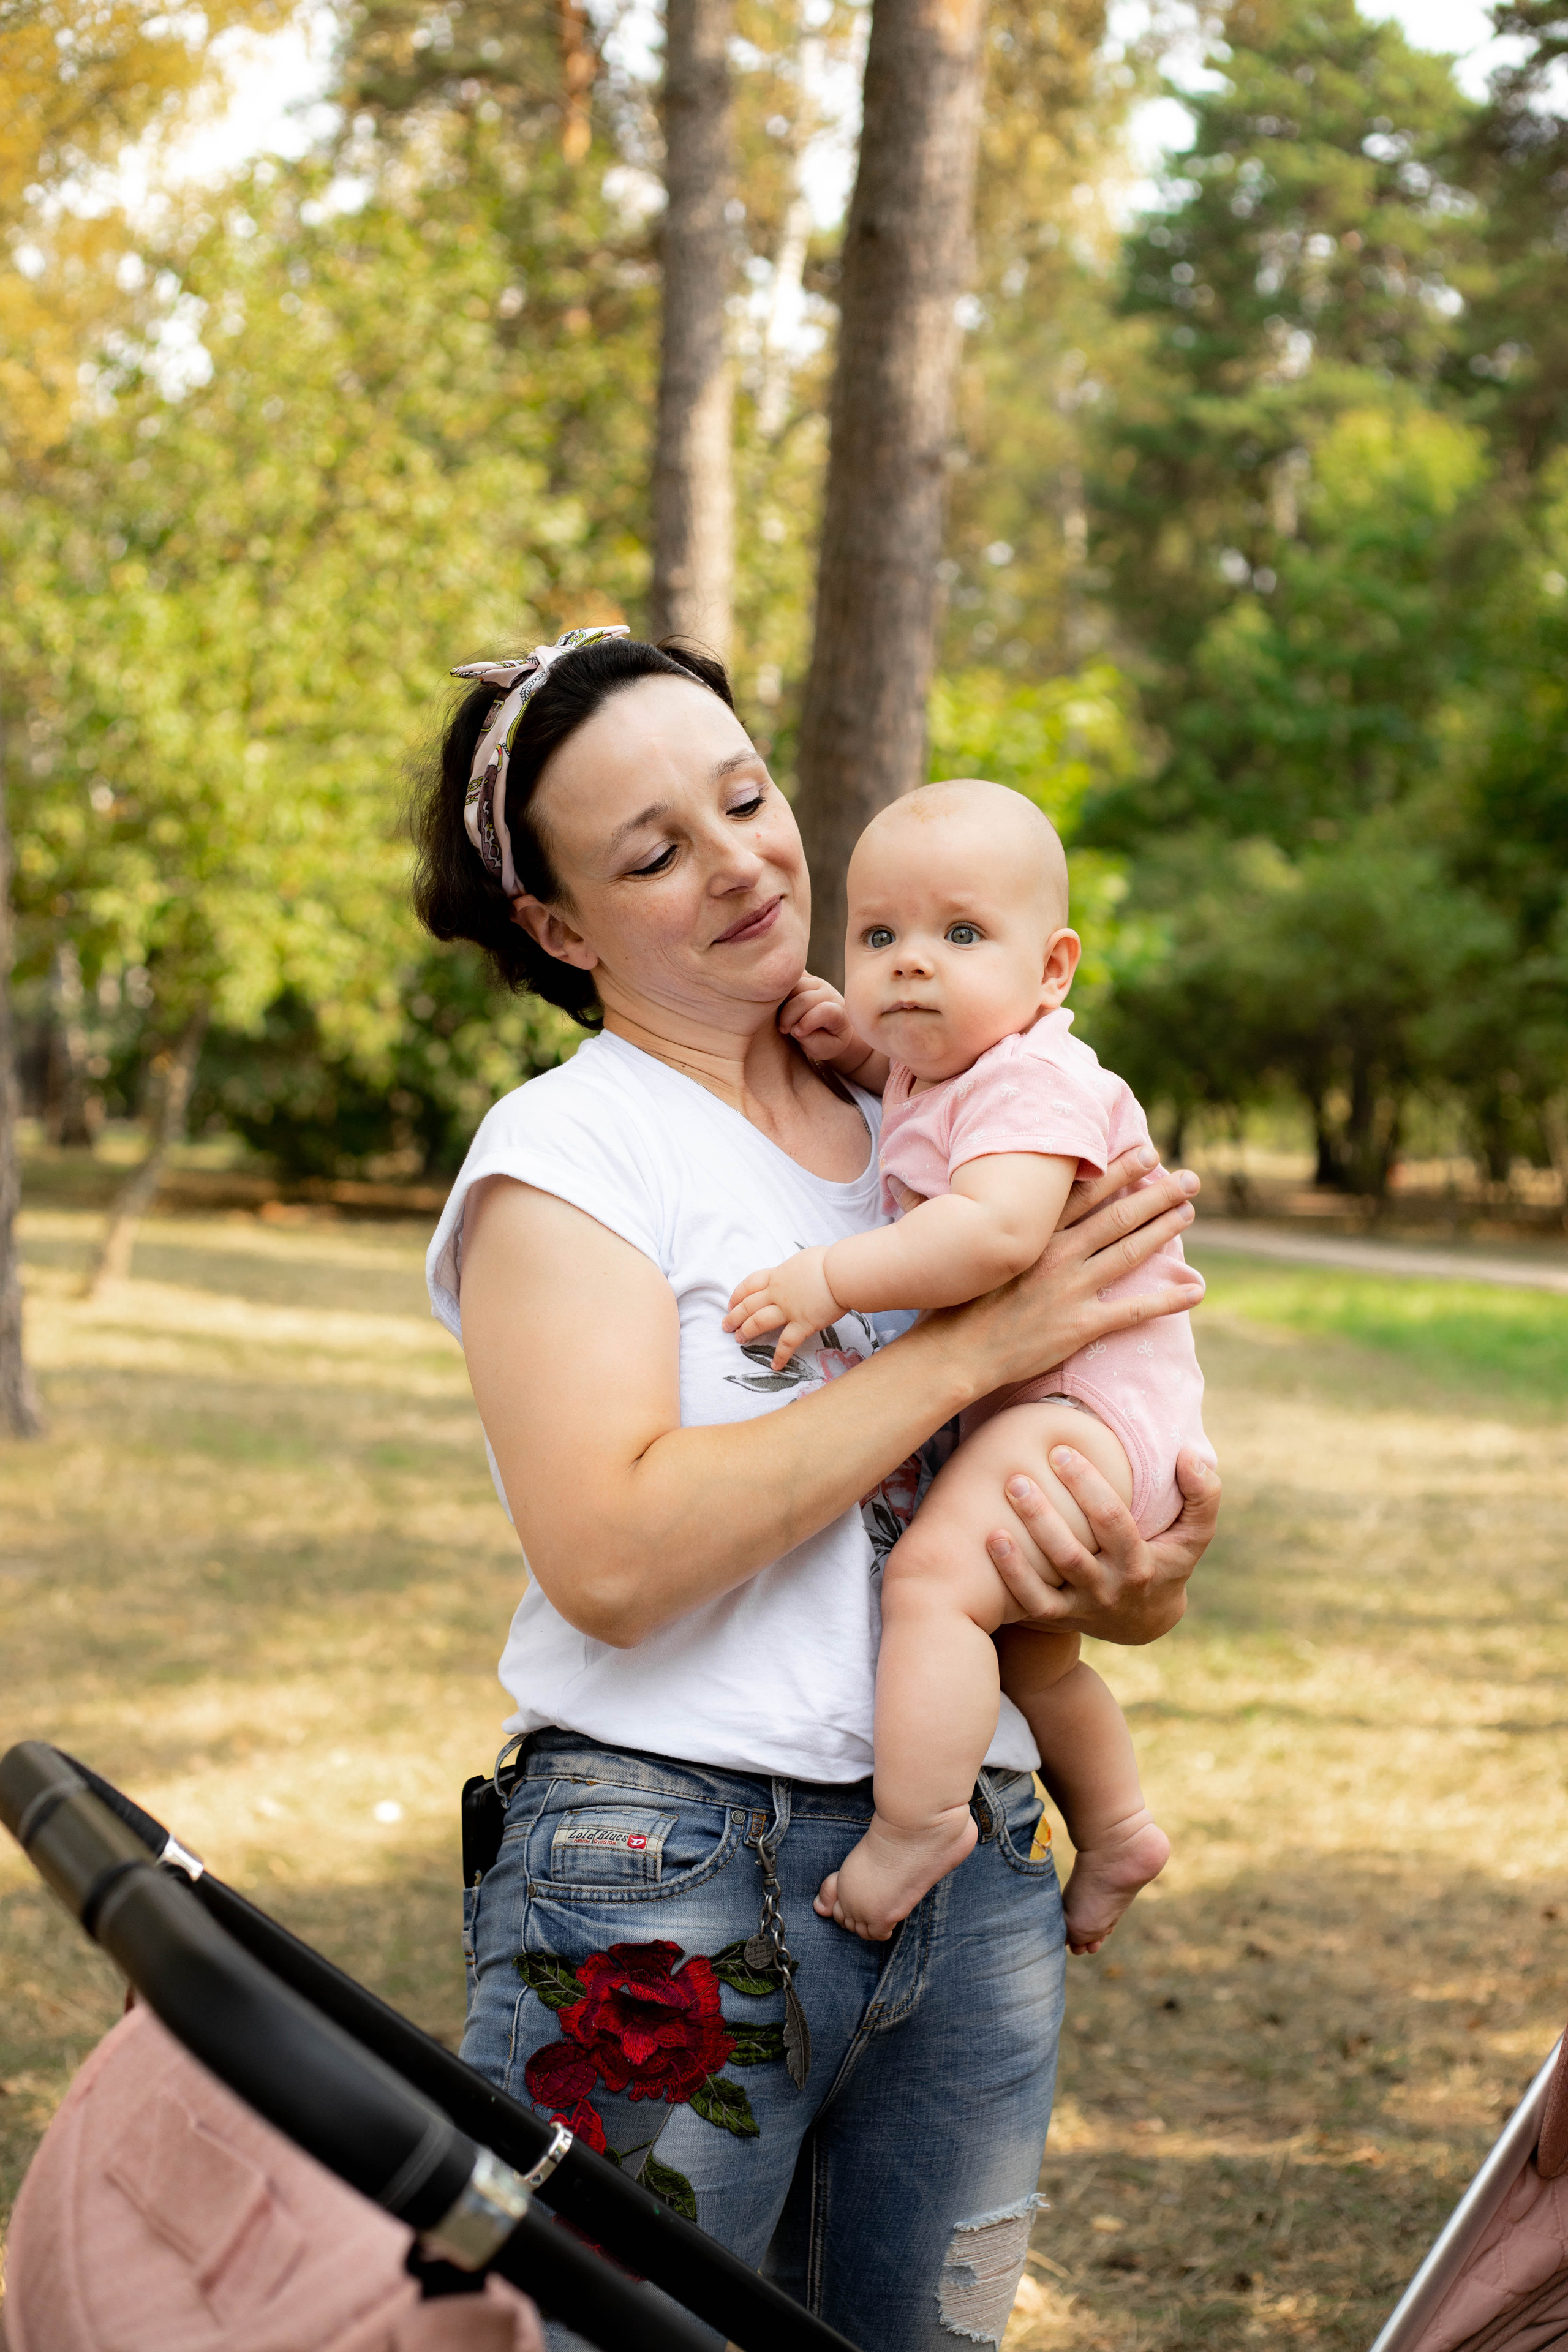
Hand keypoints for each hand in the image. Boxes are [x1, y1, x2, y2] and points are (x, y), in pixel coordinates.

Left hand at [724, 1245, 841, 1369]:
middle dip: (734, 1316)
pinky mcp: (803, 1324)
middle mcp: (777, 1293)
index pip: (750, 1285)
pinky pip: (787, 1343)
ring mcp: (788, 1310)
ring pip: (759, 1322)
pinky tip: (775, 1365)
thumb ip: (794, 1270)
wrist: (841, 1272)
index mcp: (777, 1275)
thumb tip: (796, 1274)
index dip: (738, 1295)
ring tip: (739, 1340)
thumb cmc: (827, 1261)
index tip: (731, 1304)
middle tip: (726, 1326)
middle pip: (749, 1305)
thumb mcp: (803, 1260)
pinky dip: (780, 1355)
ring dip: (747, 1332)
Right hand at [778, 974, 872, 1074]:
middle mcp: (829, 993)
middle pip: (804, 999)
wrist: (833, 1029)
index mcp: (839, 1012)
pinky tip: (778, 1000)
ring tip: (781, 1018)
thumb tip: (793, 1027)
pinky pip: (790, 975)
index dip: (807, 1023)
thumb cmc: (828, 1042)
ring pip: (794, 986)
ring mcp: (817, 983)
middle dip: (789, 1016)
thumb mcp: (824, 1048)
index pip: (824, 1011)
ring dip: (782, 1003)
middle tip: (784, 1030)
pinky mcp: (806, 978)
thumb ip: (810, 1039)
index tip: (797, 1034)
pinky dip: (781, 985)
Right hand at [932, 1143, 1206, 1399]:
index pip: (1085, 1193)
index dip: (1120, 1171)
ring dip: (1164, 1230)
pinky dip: (1168, 1300)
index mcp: (1035, 1234)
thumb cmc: (958, 1302)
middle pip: (1118, 1216)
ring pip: (1129, 1252)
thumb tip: (962, 1192)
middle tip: (1189, 1179)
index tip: (1148, 1153)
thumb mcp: (970, 1250)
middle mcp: (1058, 1255)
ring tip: (1189, 1213)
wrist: (955, 1352)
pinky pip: (1132, 1310)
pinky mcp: (1079, 1325)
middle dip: (1157, 1194)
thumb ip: (985, 1222)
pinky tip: (1196, 1290)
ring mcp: (1071, 1289)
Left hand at [985, 1446, 1219, 1642]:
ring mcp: (1082, 1606)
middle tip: (1017, 1477)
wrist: (1144, 1619)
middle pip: (1072, 1554)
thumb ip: (1203, 1494)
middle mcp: (1109, 1588)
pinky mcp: (1059, 1617)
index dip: (1086, 1486)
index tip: (1062, 1452)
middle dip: (1043, 1515)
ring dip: (1023, 1539)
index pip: (1111, 1522)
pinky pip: (1031, 1601)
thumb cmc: (1167, 1559)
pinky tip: (991, 1539)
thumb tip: (1189, 1455)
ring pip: (1049, 1576)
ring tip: (1003, 1499)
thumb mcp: (1195, 1534)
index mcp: (1140, 1564)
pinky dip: (1011, 1573)